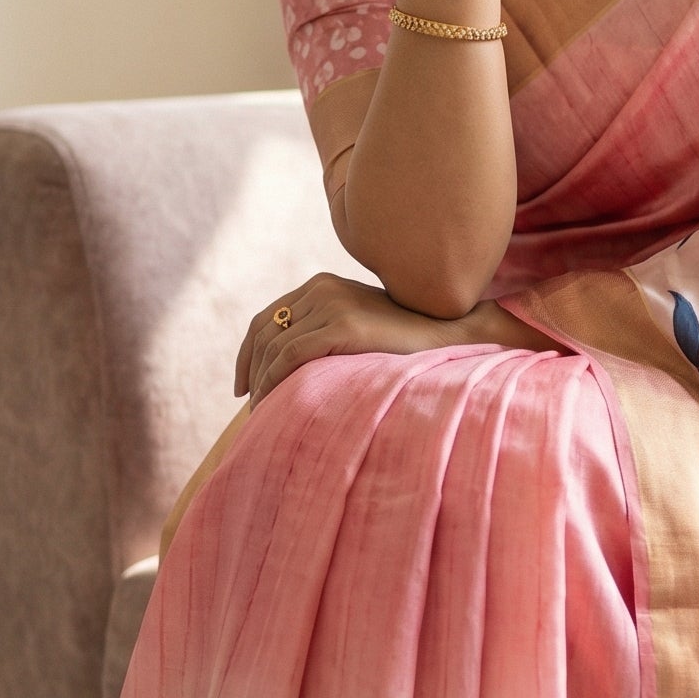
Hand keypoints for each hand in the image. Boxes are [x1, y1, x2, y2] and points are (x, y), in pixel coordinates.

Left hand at [235, 274, 566, 406]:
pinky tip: (273, 404)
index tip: (244, 384)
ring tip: (262, 412)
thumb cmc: (410, 346)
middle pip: (264, 330)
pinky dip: (273, 381)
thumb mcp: (362, 333)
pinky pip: (289, 355)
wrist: (454, 337)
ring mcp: (333, 302)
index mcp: (324, 285)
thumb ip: (329, 336)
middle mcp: (323, 287)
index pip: (268, 317)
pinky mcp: (343, 323)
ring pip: (273, 346)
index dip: (249, 352)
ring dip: (261, 381)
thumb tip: (291, 369)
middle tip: (250, 404)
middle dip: (251, 369)